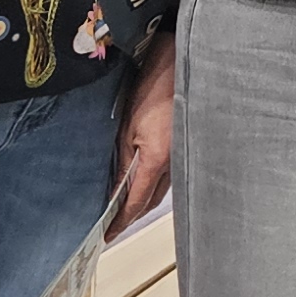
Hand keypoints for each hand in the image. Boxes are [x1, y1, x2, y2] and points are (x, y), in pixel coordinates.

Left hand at [109, 40, 173, 235]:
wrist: (182, 61)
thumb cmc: (154, 86)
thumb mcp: (128, 125)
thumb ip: (123, 159)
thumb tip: (114, 187)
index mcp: (158, 159)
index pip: (136, 202)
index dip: (121, 221)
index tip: (107, 235)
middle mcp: (176, 162)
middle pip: (152, 200)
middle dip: (133, 215)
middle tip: (114, 224)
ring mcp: (185, 153)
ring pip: (164, 188)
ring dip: (145, 199)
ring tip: (126, 206)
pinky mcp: (188, 143)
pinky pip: (171, 173)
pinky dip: (156, 182)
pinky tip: (146, 181)